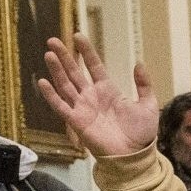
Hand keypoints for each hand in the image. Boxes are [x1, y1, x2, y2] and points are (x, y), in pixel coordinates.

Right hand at [35, 33, 159, 158]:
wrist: (135, 155)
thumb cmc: (141, 132)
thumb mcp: (148, 105)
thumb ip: (144, 84)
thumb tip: (139, 63)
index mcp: (108, 90)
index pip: (94, 66)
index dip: (86, 52)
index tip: (78, 36)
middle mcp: (92, 96)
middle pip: (75, 72)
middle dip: (65, 56)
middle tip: (53, 40)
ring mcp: (83, 108)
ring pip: (65, 85)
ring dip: (57, 70)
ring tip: (49, 54)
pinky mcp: (76, 121)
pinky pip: (61, 106)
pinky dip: (51, 95)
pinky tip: (42, 82)